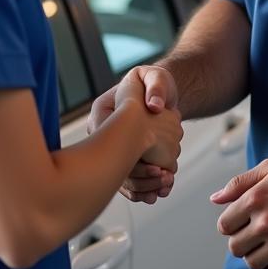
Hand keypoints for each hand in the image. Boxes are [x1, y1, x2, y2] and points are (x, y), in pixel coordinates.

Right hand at [88, 65, 179, 203]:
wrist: (161, 96)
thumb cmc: (155, 83)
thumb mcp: (156, 77)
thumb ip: (156, 87)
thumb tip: (154, 106)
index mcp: (104, 110)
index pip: (104, 135)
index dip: (125, 151)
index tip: (152, 160)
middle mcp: (103, 131)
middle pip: (110, 161)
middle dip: (137, 174)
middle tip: (161, 175)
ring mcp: (111, 148)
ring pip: (120, 176)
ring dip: (143, 185)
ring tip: (164, 184)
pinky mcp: (124, 160)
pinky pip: (128, 181)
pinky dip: (144, 189)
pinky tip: (160, 191)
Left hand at [210, 158, 267, 268]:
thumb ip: (239, 183)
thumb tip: (215, 199)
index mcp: (255, 199)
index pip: (224, 226)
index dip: (231, 224)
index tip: (242, 222)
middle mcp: (266, 222)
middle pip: (235, 248)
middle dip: (242, 241)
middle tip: (255, 233)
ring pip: (253, 264)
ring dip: (258, 254)